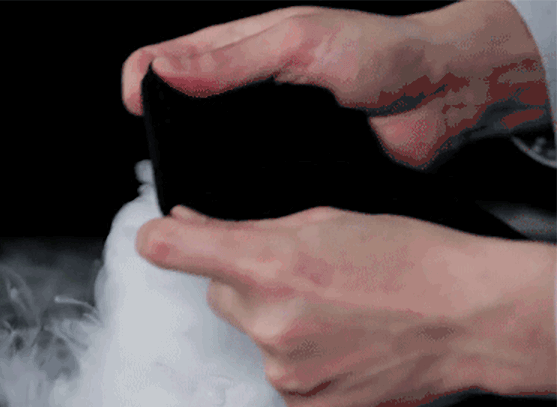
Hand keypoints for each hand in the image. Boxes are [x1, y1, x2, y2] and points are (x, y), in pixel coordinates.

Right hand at [122, 1, 547, 168]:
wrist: (439, 99)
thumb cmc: (383, 53)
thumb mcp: (301, 41)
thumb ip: (233, 58)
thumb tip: (167, 70)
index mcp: (242, 49)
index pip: (169, 59)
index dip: (142, 79)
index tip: (137, 104)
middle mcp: (248, 91)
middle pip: (181, 110)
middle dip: (161, 127)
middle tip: (158, 145)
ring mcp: (265, 132)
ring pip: (209, 152)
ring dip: (195, 164)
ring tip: (188, 177)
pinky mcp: (286, 166)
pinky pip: (247, 182)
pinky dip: (233, 191)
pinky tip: (234, 196)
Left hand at [135, 205, 555, 406]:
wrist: (469, 316)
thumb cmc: (410, 260)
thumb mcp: (324, 220)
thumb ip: (246, 227)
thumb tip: (191, 224)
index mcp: (271, 263)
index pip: (170, 249)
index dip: (159, 240)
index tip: (159, 238)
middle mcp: (270, 322)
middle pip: (220, 295)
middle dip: (249, 284)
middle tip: (304, 279)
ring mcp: (286, 372)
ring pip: (252, 336)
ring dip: (278, 324)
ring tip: (335, 313)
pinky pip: (281, 379)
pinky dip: (301, 363)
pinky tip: (339, 347)